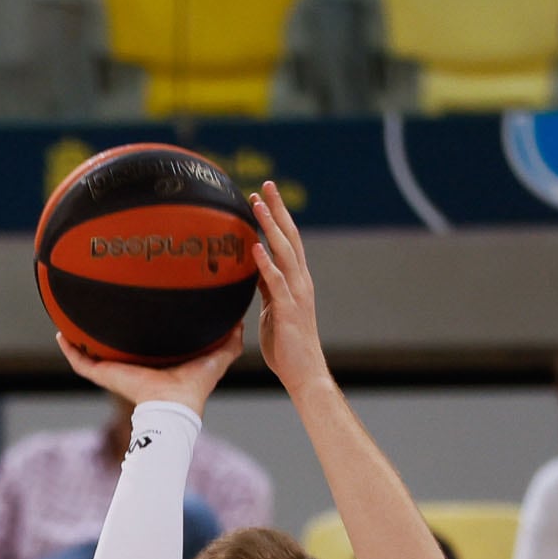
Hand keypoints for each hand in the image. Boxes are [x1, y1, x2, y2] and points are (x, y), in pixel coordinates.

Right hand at [54, 323, 243, 421]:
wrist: (176, 404)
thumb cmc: (195, 385)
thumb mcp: (217, 357)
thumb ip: (230, 342)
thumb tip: (240, 321)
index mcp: (154, 360)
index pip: (141, 341)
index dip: (137, 325)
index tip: (133, 304)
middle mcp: (131, 364)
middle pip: (112, 345)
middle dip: (103, 329)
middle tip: (97, 304)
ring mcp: (115, 370)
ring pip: (91, 353)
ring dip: (79, 338)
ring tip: (70, 316)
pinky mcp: (105, 375)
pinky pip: (81, 362)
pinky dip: (69, 350)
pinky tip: (60, 334)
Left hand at [249, 181, 329, 398]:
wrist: (304, 373)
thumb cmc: (286, 346)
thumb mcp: (272, 310)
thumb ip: (266, 288)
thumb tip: (254, 270)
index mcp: (296, 281)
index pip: (286, 241)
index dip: (275, 217)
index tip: (262, 196)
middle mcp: (300, 281)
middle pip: (289, 237)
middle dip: (277, 210)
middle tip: (265, 184)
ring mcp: (297, 294)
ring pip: (284, 252)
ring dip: (270, 227)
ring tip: (258, 205)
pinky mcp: (289, 310)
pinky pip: (276, 282)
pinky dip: (266, 263)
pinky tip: (255, 247)